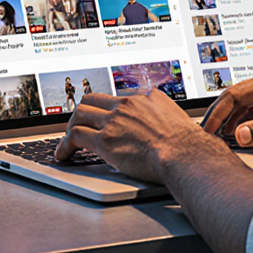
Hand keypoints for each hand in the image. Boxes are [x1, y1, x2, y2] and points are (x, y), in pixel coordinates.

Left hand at [54, 90, 231, 182]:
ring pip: (81, 113)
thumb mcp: (178, 121)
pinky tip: (64, 154)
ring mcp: (115, 120)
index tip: (103, 119)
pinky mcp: (105, 140)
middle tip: (80, 125)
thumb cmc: (188, 146)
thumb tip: (166, 132)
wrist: (186, 155)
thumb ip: (165, 120)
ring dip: (72, 127)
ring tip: (68, 141)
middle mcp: (129, 104)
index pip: (119, 98)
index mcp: (148, 97)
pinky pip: (76, 136)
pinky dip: (65, 145)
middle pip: (94, 99)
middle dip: (83, 112)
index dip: (108, 110)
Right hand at [201, 65, 252, 148]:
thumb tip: (240, 134)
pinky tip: (245, 132)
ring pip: (248, 101)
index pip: (236, 93)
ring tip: (223, 137)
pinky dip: (248, 119)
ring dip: (235, 118)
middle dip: (222, 115)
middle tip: (208, 136)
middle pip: (238, 95)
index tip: (207, 130)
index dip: (218, 113)